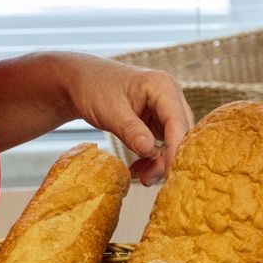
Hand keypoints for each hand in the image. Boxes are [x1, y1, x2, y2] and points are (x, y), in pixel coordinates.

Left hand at [60, 56, 192, 185]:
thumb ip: (130, 130)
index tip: (168, 171)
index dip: (175, 148)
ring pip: (173, 141)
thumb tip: (149, 151)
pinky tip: (138, 168)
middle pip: (180, 133)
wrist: (83, 82)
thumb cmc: (94, 88)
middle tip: (148, 180)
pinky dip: (152, 157)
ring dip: (159, 161)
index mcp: (162, 86)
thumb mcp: (109, 111)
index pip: (177, 121)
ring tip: (141, 177)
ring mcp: (165, 109)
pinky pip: (162, 143)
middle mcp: (170, 96)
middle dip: (167, 159)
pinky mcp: (157, 121)